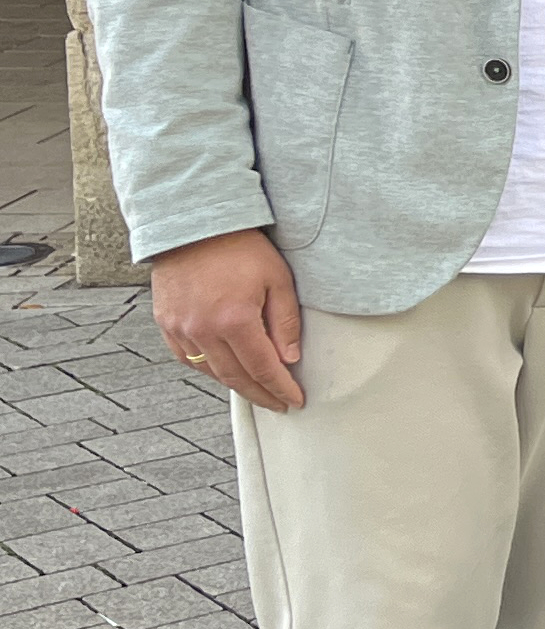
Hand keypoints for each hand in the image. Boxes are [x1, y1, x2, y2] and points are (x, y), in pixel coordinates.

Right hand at [151, 229, 305, 410]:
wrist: (194, 225)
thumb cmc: (241, 248)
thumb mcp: (277, 280)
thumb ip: (285, 323)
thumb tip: (289, 359)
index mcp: (235, 321)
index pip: (263, 368)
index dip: (280, 388)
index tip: (294, 401)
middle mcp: (203, 330)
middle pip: (236, 377)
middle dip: (260, 394)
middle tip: (278, 403)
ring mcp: (180, 329)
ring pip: (210, 371)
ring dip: (234, 384)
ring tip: (255, 390)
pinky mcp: (165, 323)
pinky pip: (187, 358)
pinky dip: (207, 368)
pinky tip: (223, 370)